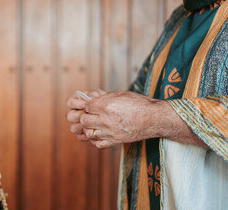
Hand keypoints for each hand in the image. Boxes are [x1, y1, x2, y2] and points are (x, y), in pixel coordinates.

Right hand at [66, 89, 106, 140]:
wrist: (113, 112)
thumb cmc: (105, 102)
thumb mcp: (101, 96)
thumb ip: (94, 96)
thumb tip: (89, 98)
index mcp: (75, 103)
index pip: (70, 103)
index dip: (76, 104)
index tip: (85, 104)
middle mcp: (74, 114)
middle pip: (70, 116)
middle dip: (79, 116)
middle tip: (89, 115)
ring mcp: (77, 125)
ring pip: (73, 128)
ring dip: (82, 126)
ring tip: (92, 124)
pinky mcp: (83, 134)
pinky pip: (80, 137)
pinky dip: (86, 135)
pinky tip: (94, 132)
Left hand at [78, 91, 207, 148]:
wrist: (154, 118)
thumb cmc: (139, 104)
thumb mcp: (119, 94)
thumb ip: (103, 98)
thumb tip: (91, 100)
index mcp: (106, 106)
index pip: (85, 107)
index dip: (87, 105)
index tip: (92, 105)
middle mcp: (106, 120)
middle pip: (83, 120)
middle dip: (85, 116)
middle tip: (91, 114)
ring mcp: (110, 132)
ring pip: (88, 132)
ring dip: (88, 127)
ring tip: (94, 123)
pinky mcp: (114, 141)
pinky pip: (97, 143)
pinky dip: (94, 139)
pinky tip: (98, 133)